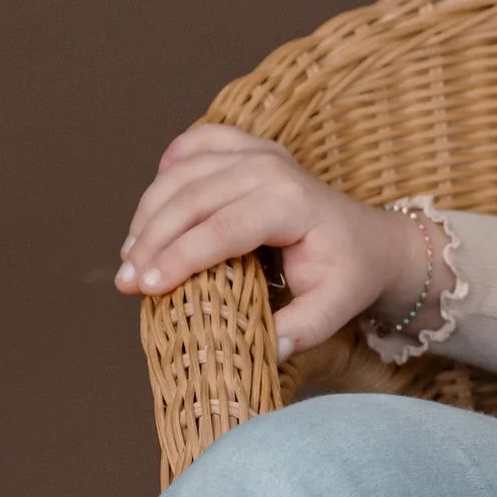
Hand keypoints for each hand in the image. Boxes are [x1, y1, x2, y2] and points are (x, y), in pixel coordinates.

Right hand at [116, 125, 417, 358]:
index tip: (145, 288)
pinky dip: (168, 168)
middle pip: (192, 199)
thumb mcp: (335, 308)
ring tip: (129, 256)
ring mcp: (257, 152)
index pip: (222, 228)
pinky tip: (151, 204)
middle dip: (151, 241)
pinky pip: (195, 146)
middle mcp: (270, 167)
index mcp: (292, 202)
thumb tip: (266, 350)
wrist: (370, 239)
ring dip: (148, 213)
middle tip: (126, 283)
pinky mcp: (246, 148)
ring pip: (183, 173)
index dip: (178, 257)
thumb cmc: (350, 274)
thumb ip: (302, 330)